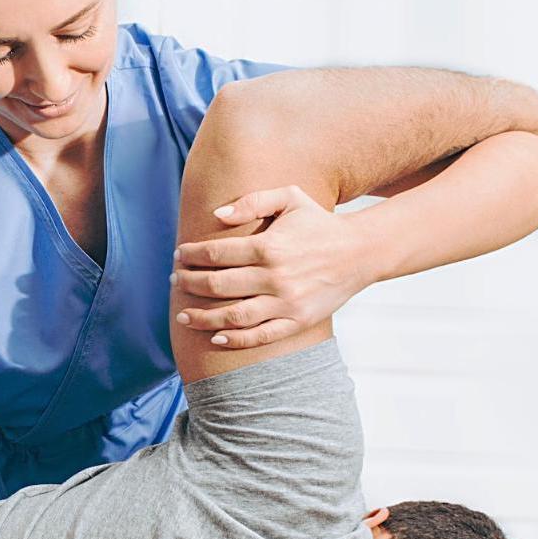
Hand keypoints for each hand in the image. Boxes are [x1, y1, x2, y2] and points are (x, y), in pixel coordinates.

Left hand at [171, 186, 366, 349]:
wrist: (361, 251)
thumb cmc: (320, 223)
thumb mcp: (290, 198)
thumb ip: (252, 201)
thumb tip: (216, 215)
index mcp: (269, 246)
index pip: (217, 253)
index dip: (192, 255)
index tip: (179, 255)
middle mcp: (276, 277)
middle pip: (218, 285)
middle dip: (190, 283)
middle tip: (176, 280)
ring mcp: (287, 302)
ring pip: (234, 316)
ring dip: (203, 317)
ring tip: (184, 315)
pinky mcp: (298, 321)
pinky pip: (261, 335)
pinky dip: (236, 339)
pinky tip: (216, 337)